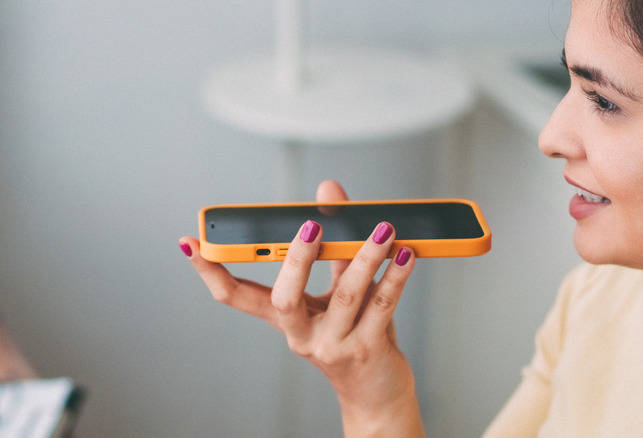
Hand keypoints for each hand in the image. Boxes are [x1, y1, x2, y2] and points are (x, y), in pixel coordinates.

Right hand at [179, 180, 423, 436]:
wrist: (377, 394)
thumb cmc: (354, 336)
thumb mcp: (338, 292)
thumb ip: (335, 245)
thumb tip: (328, 190)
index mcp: (286, 320)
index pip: (238, 296)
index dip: (212, 271)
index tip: (191, 242)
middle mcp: (302, 336)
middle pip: (285, 298)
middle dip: (296, 260)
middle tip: (312, 225)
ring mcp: (334, 346)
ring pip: (345, 297)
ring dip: (365, 257)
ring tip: (383, 229)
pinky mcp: (367, 351)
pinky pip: (382, 306)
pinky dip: (395, 277)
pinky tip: (405, 254)